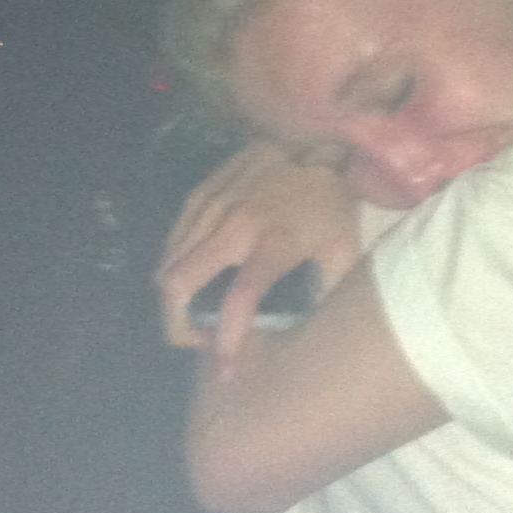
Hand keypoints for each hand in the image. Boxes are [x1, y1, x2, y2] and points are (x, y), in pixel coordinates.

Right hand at [157, 142, 364, 358]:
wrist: (312, 142)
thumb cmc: (330, 205)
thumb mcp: (343, 252)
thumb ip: (327, 294)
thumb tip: (313, 339)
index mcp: (277, 242)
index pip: (241, 297)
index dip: (228, 339)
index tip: (225, 371)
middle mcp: (237, 224)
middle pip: (181, 282)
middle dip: (178, 325)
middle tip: (198, 343)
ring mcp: (212, 206)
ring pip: (169, 263)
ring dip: (174, 302)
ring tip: (195, 319)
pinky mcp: (199, 194)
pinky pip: (171, 240)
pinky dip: (174, 269)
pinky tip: (188, 284)